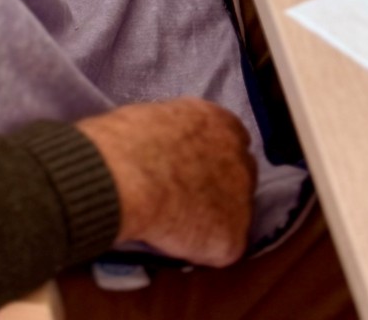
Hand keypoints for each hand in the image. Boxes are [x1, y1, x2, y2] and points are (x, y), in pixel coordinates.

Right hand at [76, 99, 254, 266]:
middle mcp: (241, 159)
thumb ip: (179, 135)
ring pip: (232, 213)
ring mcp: (243, 201)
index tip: (192, 166)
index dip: (210, 157)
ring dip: (211, 217)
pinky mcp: (233, 239)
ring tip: (174, 219)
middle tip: (185, 195)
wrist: (125, 178)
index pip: (230, 140)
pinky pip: (219, 246)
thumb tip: (169, 150)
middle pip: (239, 176)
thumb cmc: (128, 142)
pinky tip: (175, 239)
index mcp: (222, 124)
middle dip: (218, 186)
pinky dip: (201, 248)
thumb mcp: (160, 119)